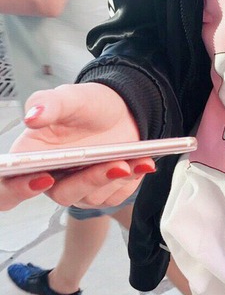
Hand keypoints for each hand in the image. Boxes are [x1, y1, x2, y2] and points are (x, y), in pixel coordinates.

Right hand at [0, 83, 154, 210]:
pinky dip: (131, 179)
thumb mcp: (69, 97)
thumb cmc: (88, 104)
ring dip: (115, 177)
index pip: (9, 184)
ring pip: (93, 197)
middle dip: (89, 180)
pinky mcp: (103, 193)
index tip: (43, 178)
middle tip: (112, 165)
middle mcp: (51, 178)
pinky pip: (116, 196)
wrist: (122, 110)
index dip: (17, 189)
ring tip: (132, 158)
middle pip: (62, 195)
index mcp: (31, 156)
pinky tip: (142, 162)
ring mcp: (78, 189)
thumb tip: (32, 118)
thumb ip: (48, 104)